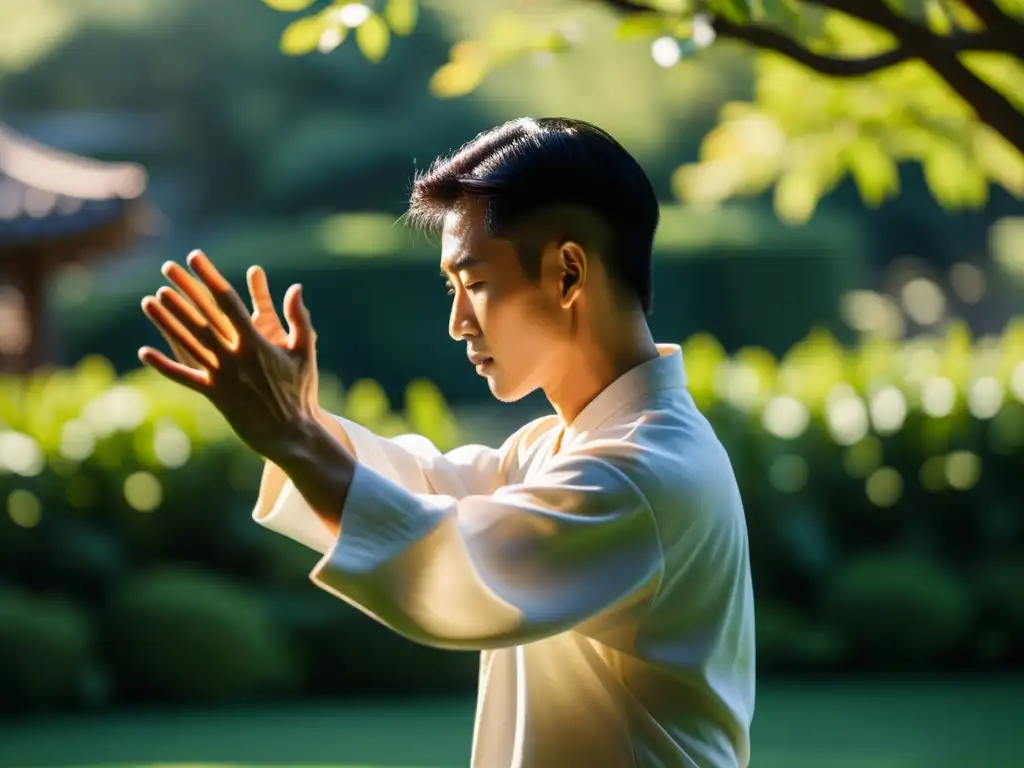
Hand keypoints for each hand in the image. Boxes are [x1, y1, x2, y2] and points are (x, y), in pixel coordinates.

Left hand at [139, 250, 319, 462]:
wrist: (290, 434)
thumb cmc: (301, 391)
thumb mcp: (306, 352)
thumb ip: (299, 319)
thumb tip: (296, 288)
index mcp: (255, 343)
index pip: (227, 302)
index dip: (209, 277)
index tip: (195, 259)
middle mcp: (233, 357)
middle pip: (201, 317)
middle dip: (183, 291)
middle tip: (167, 269)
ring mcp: (220, 376)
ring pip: (187, 343)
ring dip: (167, 321)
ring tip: (149, 300)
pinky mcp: (213, 395)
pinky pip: (184, 378)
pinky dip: (164, 366)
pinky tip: (145, 353)